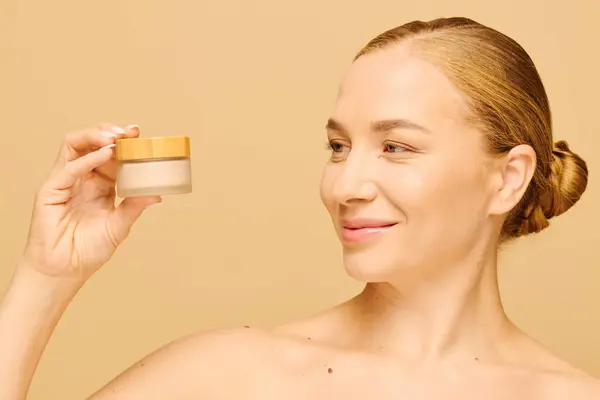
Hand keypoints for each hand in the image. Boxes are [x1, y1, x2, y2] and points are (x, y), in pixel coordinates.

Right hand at [21, 123, 160, 283]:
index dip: (124, 143)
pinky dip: (87, 159)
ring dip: (94, 136)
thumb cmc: (89, 249)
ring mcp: (65, 181)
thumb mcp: (119, 226)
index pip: (110, 154)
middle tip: (129, 133)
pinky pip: (68, 168)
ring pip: (74, 145)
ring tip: (115, 137)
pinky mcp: (50, 190)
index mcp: (100, 183)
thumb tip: (157, 195)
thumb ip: (134, 207)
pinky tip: (105, 155)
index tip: (139, 135)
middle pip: (91, 143)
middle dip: (110, 133)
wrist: (67, 270)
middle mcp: (82, 178)